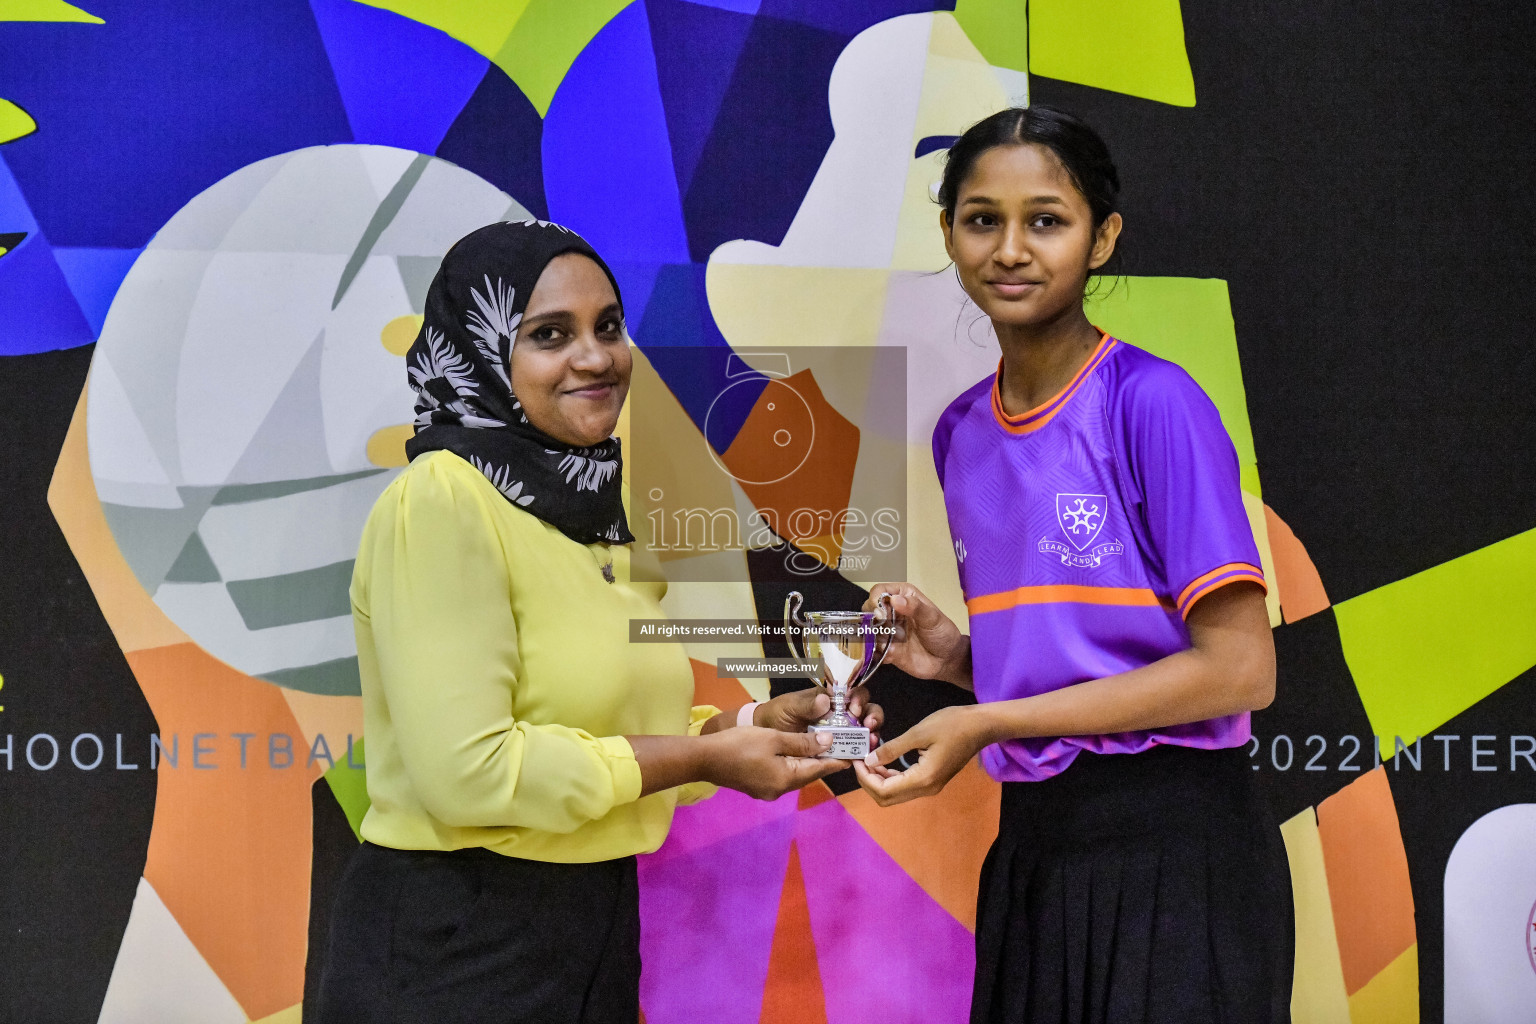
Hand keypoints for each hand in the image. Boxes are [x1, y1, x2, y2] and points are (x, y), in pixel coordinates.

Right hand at [700, 727, 846, 800]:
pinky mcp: (758, 787)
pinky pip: (782, 775)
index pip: (819, 769)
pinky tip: (794, 752)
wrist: (704, 759)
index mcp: (786, 779)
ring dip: (807, 761)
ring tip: (821, 745)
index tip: (853, 753)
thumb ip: (802, 742)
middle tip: (840, 744)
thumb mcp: (774, 738)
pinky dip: (792, 764)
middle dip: (823, 759)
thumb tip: (828, 743)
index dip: (837, 760)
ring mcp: (767, 791)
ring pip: (796, 775)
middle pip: (808, 773)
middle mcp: (780, 790)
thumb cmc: (739, 745)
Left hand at [754, 687, 884, 740]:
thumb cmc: (777, 715)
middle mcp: (839, 713)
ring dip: (871, 734)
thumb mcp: (789, 706)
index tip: (854, 709)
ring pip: (864, 730)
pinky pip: (852, 750)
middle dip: (872, 715)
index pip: (853, 692)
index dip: (859, 698)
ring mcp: (839, 732)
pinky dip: (860, 752)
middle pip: (866, 710)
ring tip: (870, 740)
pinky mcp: (836, 750)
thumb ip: (807, 704)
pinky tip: (860, 755)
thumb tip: (826, 700)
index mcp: (830, 698)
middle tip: (868, 724)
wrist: (766, 738)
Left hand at [852, 705, 989, 805]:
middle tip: (858, 760)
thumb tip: (869, 759)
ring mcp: (930, 786)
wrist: (981, 726)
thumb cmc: (953, 725)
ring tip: (868, 757)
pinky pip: (904, 785)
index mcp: (923, 779)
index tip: (855, 760)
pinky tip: (883, 760)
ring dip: (878, 779)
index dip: (865, 778)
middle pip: (887, 798)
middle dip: (868, 781)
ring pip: (895, 793)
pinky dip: (889, 776)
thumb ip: (893, 748)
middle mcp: (926, 789)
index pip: (884, 790)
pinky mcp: (932, 780)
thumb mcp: (919, 732)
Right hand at [864, 583, 970, 686]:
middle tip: (884, 629)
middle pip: (868, 609)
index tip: (880, 613)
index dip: (875, 600)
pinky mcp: (885, 648)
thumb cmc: (943, 634)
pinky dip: (876, 652)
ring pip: (867, 630)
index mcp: (903, 597)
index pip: (879, 591)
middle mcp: (891, 612)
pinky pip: (872, 649)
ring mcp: (887, 631)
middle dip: (871, 619)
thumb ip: (915, 608)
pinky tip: (890, 654)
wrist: (947, 660)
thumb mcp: (933, 618)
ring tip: (889, 644)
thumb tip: (895, 599)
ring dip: (873, 637)